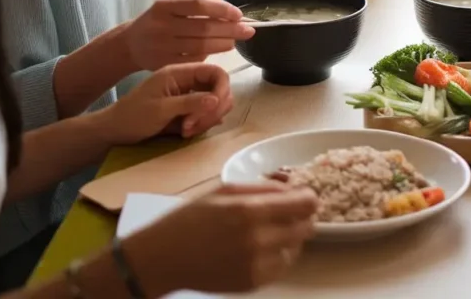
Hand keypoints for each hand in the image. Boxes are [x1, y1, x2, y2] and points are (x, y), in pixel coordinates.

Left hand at [101, 63, 232, 143]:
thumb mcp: (161, 109)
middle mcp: (188, 82)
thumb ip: (190, 103)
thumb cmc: (134, 116)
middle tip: (193, 126)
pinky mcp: (188, 110)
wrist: (116, 131)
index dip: (222, 89)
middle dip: (213, 109)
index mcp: (180, 73)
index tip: (214, 108)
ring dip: (207, 119)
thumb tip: (218, 99)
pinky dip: (203, 124)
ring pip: (215, 104)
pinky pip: (206, 114)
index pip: (216, 72)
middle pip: (219, 89)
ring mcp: (189, 96)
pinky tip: (188, 133)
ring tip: (187, 131)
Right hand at [123, 0, 253, 70]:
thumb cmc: (158, 23)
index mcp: (164, 6)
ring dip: (223, 44)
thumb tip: (233, 15)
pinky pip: (192, 60)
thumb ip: (195, 10)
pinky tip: (218, 51)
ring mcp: (161, 46)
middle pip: (203, 27)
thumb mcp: (170, 9)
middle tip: (249, 30)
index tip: (239, 14)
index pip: (198, 5)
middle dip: (230, 29)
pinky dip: (208, 57)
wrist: (129, 44)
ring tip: (235, 41)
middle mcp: (161, 25)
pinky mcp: (163, 63)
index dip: (221, 9)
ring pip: (200, 46)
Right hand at [126, 183, 317, 295]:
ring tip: (269, 231)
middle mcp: (258, 239)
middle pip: (307, 227)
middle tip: (286, 214)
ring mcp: (257, 265)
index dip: (308, 198)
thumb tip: (293, 189)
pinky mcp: (254, 283)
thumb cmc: (190, 218)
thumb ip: (262, 187)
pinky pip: (282, 267)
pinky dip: (278, 256)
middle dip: (301, 217)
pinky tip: (260, 249)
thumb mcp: (224, 189)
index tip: (303, 197)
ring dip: (290, 238)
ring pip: (297, 248)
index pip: (305, 204)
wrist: (162, 259)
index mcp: (250, 210)